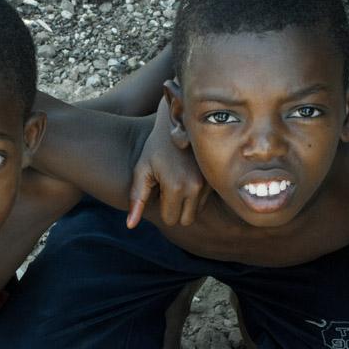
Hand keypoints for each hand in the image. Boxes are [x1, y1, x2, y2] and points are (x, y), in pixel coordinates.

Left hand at [127, 97, 209, 227]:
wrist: (180, 122)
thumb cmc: (156, 147)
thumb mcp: (142, 170)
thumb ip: (137, 198)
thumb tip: (130, 226)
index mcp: (176, 186)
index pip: (170, 219)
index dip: (162, 208)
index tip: (160, 189)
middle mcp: (196, 187)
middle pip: (186, 220)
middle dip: (176, 210)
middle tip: (169, 188)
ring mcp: (209, 182)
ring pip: (197, 211)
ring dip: (188, 203)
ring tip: (180, 180)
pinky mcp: (217, 178)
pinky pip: (207, 200)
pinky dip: (198, 195)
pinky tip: (190, 177)